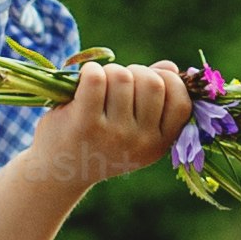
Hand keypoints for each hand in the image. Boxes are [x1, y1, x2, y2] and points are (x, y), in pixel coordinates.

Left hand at [40, 57, 192, 185]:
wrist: (60, 172)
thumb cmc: (100, 142)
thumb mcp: (135, 130)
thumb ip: (156, 99)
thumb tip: (170, 67)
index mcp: (159, 144)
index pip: (181, 102)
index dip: (169, 81)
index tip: (148, 82)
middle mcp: (140, 142)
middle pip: (153, 82)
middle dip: (136, 72)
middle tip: (119, 83)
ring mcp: (113, 134)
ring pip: (123, 77)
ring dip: (109, 72)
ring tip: (98, 86)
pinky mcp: (85, 123)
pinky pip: (95, 78)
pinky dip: (89, 71)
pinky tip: (83, 81)